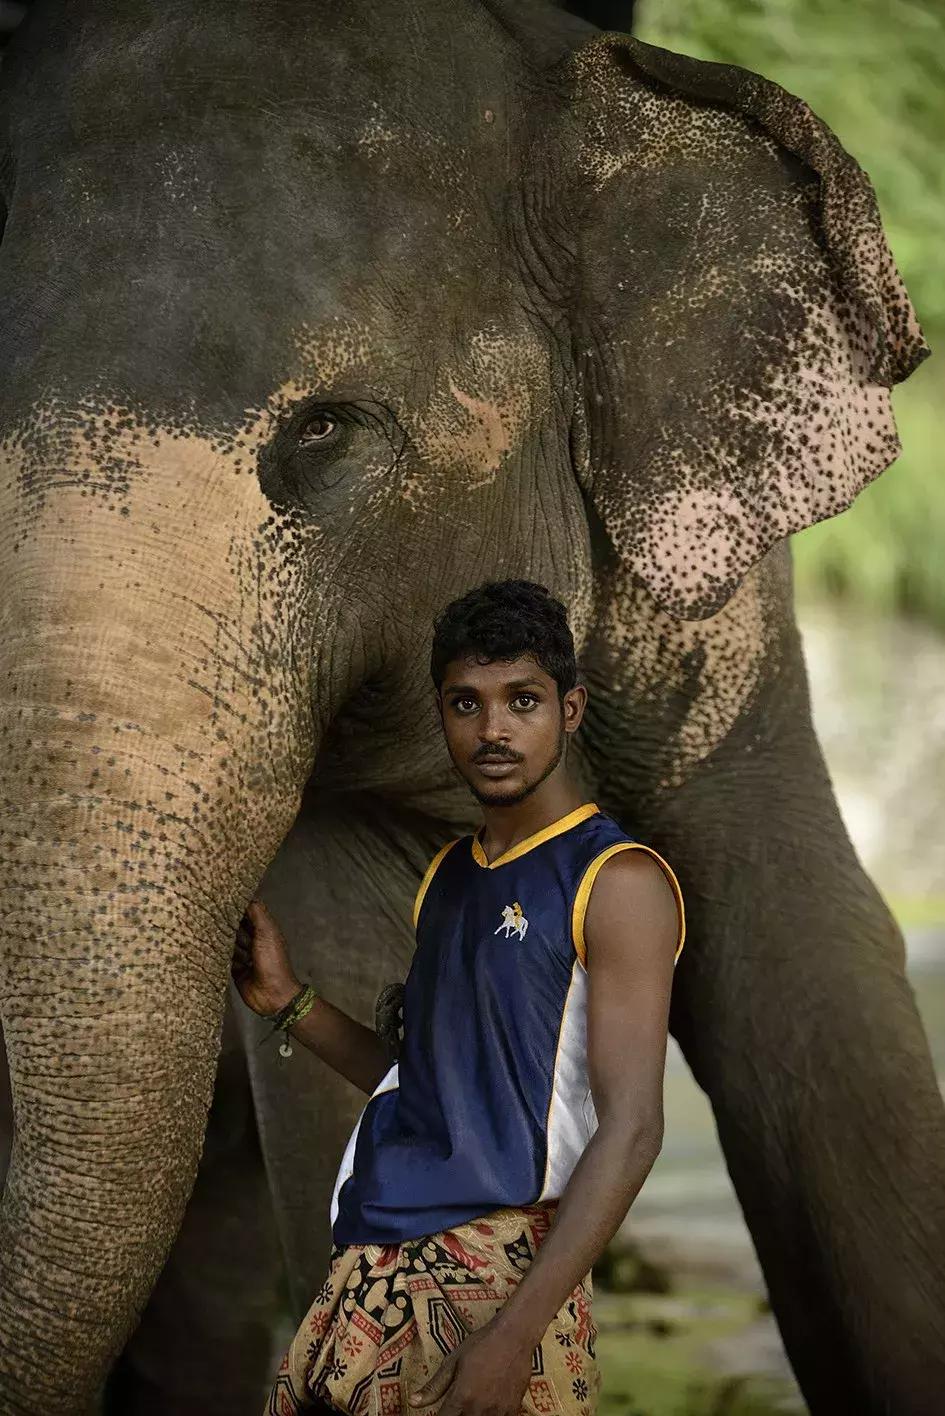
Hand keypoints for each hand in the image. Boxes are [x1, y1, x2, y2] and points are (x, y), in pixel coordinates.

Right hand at [231, 899, 301, 1016]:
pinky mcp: (233, 968)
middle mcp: (252, 939)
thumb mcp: (267, 932)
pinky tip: (233, 963)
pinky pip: (222, 958)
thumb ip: (257, 913)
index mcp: (262, 928)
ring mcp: (242, 954)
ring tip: (246, 959)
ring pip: (226, 943)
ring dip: (233, 949)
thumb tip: (246, 894)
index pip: (245, 911)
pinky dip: (224, 960)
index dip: (236, 908)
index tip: (222, 902)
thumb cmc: (273, 961)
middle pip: (233, 927)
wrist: (272, 994)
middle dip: (232, 931)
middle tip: (244, 941)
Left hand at [408, 1320, 534, 1415]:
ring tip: (471, 1406)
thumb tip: (413, 1402)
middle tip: (458, 1406)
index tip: (440, 1413)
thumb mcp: (454, 1361)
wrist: (514, 1336)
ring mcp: (497, 1411)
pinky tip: (487, 1409)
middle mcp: (478, 1408)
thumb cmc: (481, 1344)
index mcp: (461, 1396)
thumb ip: (435, 1386)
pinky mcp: (512, 1410)